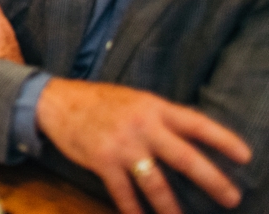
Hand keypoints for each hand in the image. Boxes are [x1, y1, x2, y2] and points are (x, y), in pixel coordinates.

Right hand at [37, 78, 251, 213]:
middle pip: (184, 157)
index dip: (222, 140)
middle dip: (211, 180)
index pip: (196, 123)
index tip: (245, 157)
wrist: (57, 101)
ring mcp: (122, 145)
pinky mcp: (102, 161)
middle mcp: (142, 126)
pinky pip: (123, 193)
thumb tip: (191, 139)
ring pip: (155, 183)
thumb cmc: (100, 101)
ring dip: (172, 207)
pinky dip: (133, 210)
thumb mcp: (135, 100)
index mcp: (154, 107)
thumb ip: (160, 118)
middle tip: (231, 197)